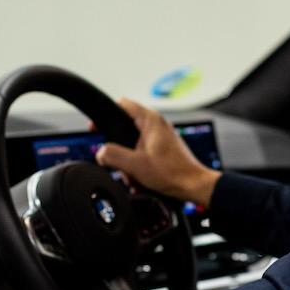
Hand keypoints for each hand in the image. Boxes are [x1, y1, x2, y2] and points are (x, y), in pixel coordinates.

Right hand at [95, 98, 220, 206]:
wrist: (193, 185)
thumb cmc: (172, 173)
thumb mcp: (134, 165)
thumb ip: (112, 155)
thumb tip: (101, 152)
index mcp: (150, 120)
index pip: (121, 104)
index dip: (105, 114)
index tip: (96, 127)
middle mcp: (156, 124)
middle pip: (124, 127)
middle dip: (118, 148)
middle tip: (117, 162)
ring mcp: (160, 136)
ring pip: (132, 143)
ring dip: (128, 161)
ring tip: (132, 174)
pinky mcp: (163, 148)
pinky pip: (142, 152)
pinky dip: (138, 165)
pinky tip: (140, 178)